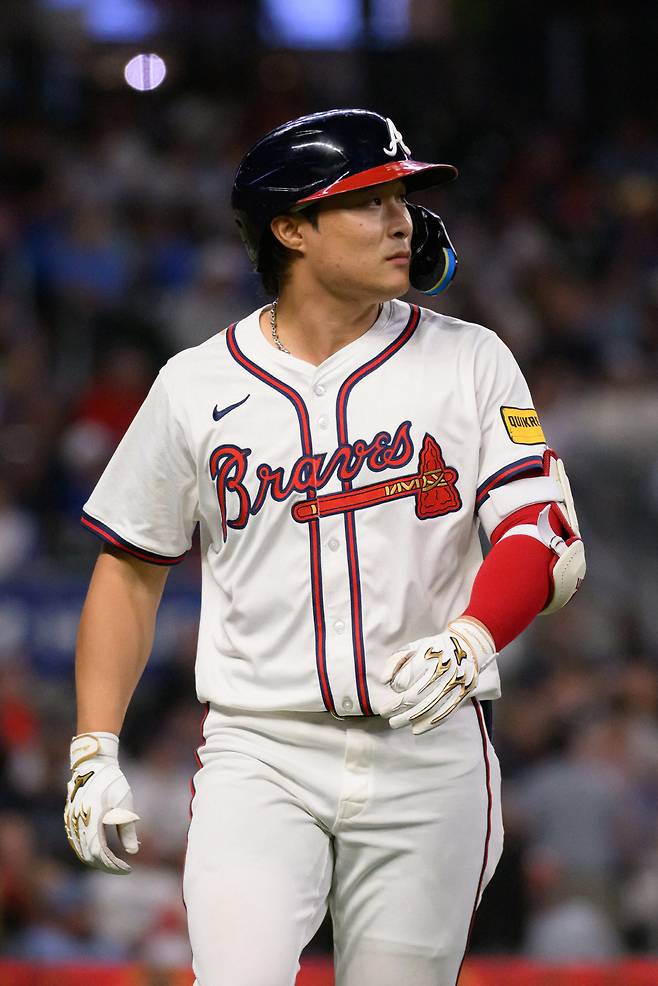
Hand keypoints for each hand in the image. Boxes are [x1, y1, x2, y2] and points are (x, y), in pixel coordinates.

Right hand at [64, 732, 139, 873]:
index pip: (100, 853)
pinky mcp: (69, 818)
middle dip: (105, 865)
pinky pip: (76, 841)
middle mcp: (78, 823)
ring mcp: (71, 821)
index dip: (113, 865)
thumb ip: (127, 829)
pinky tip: (98, 852)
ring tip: (111, 863)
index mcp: (92, 819)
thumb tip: (133, 852)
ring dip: (95, 860)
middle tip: (121, 869)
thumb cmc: (112, 781)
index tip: (126, 869)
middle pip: (88, 855)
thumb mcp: (124, 803)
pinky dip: (86, 851)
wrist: (92, 763)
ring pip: (80, 850)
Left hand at [379, 617, 496, 733]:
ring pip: (427, 708)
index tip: (394, 688)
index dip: (395, 686)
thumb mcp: (413, 647)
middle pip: (413, 697)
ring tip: (394, 723)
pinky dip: (428, 724)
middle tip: (384, 712)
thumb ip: (394, 661)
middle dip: (395, 708)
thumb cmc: (434, 648)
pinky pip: (444, 714)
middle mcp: (441, 670)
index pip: (404, 679)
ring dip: (407, 719)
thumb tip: (384, 680)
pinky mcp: (462, 694)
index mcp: (428, 656)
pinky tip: (415, 729)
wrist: (468, 647)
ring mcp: (454, 684)